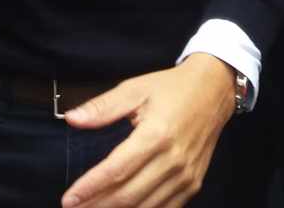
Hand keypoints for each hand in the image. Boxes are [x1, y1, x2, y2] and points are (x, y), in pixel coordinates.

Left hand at [61, 54, 235, 207]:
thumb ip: (102, 107)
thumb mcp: (135, 89)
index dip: (90, 187)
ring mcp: (185, 176)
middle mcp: (173, 160)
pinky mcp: (193, 184)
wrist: (214, 91)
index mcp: (156, 134)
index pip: (116, 170)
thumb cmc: (172, 88)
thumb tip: (72, 119)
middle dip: (97, 205)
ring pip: (145, 207)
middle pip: (128, 195)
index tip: (69, 198)